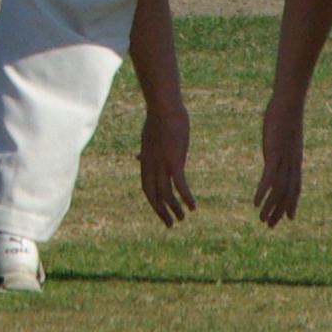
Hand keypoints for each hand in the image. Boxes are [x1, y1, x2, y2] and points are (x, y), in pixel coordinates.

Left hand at [138, 97, 196, 225]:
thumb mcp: (147, 138)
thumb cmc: (158, 119)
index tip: (162, 211)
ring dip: (175, 208)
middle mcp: (151, 166)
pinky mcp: (174, 161)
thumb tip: (138, 157)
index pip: (147, 187)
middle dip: (162, 211)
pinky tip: (193, 206)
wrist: (164, 107)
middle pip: (154, 195)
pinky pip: (179, 185)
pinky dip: (186, 197)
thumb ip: (144, 152)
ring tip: (183, 217)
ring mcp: (162, 164)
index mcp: (145, 161)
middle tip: (171, 224)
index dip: (154, 201)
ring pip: (166, 193)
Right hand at [254, 94, 306, 225]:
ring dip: (271, 207)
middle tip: (271, 225)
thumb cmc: (285, 113)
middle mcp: (292, 164)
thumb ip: (283, 141)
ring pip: (279, 191)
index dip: (292, 204)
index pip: (296, 188)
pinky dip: (263, 193)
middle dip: (280, 211)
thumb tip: (281, 140)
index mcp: (295, 160)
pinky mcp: (274, 154)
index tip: (289, 218)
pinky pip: (269, 179)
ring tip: (262, 220)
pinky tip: (255, 203)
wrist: (289, 103)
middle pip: (288, 194)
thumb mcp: (286, 132)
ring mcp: (284, 160)